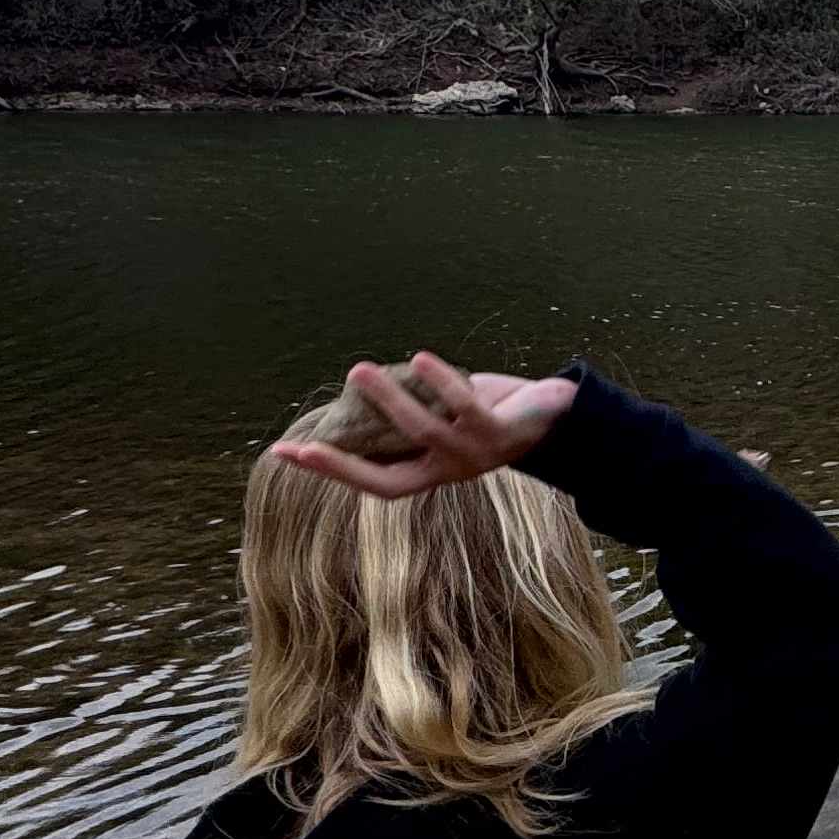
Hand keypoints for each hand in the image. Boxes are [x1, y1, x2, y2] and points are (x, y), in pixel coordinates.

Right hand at [270, 354, 576, 498]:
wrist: (553, 418)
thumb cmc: (485, 413)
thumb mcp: (441, 417)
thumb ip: (405, 413)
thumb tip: (356, 393)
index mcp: (429, 471)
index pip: (371, 481)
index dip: (331, 471)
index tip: (285, 454)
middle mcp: (446, 471)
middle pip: (386, 479)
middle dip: (342, 467)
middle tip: (300, 446)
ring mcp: (471, 455)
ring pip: (421, 432)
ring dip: (388, 400)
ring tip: (358, 371)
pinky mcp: (498, 432)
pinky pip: (464, 405)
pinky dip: (442, 380)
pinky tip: (422, 357)